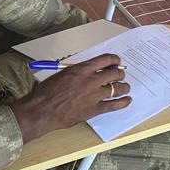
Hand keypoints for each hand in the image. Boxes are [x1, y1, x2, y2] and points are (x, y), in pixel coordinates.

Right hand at [10, 54, 130, 141]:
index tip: (117, 61)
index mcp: (82, 69)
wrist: (42, 110)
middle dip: (120, 73)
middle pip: (114, 73)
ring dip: (124, 86)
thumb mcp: (62, 74)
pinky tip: (127, 100)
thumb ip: (77, 72)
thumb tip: (86, 72)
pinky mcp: (94, 109)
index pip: (105, 59)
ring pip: (117, 88)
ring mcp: (94, 95)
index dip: (114, 59)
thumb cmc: (47, 92)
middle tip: (121, 74)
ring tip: (125, 87)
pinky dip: (122, 102)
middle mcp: (91, 80)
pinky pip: (113, 105)